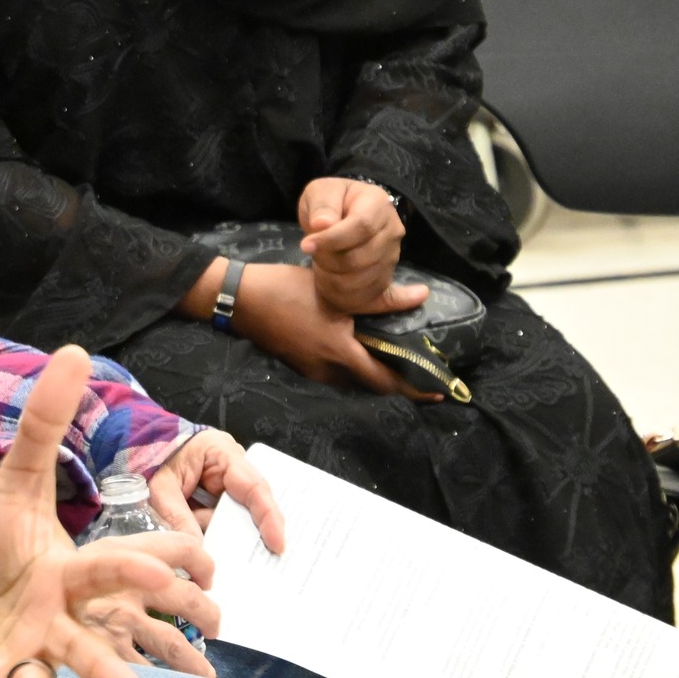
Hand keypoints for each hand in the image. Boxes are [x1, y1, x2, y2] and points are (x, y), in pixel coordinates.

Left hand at [0, 346, 220, 677]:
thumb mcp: (14, 488)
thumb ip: (44, 427)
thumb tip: (74, 352)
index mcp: (85, 570)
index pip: (144, 561)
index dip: (176, 559)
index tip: (203, 561)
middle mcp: (79, 614)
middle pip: (136, 621)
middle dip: (173, 630)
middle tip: (210, 626)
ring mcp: (51, 648)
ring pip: (99, 664)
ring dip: (115, 671)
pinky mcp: (19, 675)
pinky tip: (33, 676)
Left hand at [146, 430, 286, 553]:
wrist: (136, 448)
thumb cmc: (151, 460)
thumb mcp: (159, 487)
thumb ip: (177, 516)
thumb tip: (197, 550)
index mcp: (222, 452)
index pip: (254, 486)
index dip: (269, 517)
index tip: (277, 544)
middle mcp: (232, 467)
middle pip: (253, 505)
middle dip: (252, 534)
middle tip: (261, 563)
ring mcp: (227, 484)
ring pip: (237, 517)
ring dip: (228, 537)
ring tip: (224, 560)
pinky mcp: (218, 499)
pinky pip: (223, 521)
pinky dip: (217, 535)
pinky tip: (211, 551)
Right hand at [233, 263, 437, 400]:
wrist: (238, 298)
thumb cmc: (286, 289)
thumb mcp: (335, 290)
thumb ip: (380, 299)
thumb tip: (421, 296)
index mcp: (339, 352)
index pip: (385, 380)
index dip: (414, 389)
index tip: (440, 391)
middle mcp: (327, 369)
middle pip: (371, 385)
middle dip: (397, 383)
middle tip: (420, 373)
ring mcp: (311, 370)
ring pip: (352, 380)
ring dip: (374, 375)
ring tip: (393, 360)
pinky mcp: (300, 364)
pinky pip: (336, 373)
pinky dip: (354, 367)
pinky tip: (358, 349)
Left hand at [297, 177, 419, 315]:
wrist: (341, 214)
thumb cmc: (330, 200)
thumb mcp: (320, 192)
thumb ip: (322, 205)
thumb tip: (323, 224)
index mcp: (378, 204)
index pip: (361, 226)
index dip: (332, 239)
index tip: (306, 245)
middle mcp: (392, 231)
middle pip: (362, 257)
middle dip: (329, 260)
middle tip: (311, 253)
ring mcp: (393, 256)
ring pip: (365, 280)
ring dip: (334, 279)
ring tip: (319, 265)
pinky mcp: (387, 277)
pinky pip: (375, 297)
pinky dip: (351, 298)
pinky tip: (338, 292)